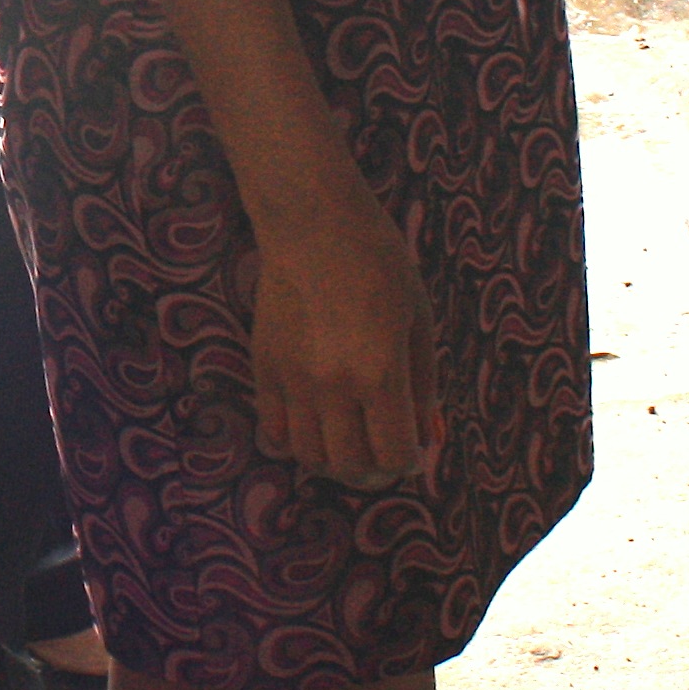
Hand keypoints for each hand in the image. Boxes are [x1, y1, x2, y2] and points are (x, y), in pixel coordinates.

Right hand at [248, 203, 437, 489]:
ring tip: (347, 441)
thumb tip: (425, 436)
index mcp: (380, 373)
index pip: (394, 454)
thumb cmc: (379, 263)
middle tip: (381, 448)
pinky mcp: (263, 366)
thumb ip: (423, 385)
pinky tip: (314, 423)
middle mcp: (333, 385)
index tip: (410, 446)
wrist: (314, 223)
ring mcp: (293, 379)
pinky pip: (275, 428)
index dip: (408, 459)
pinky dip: (296, 439)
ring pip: (309, 455)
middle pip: (351, 464)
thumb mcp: (418, 319)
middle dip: (373, 466)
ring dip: (333, 459)